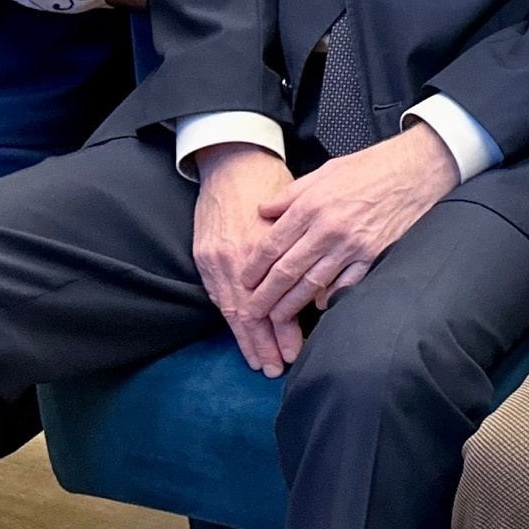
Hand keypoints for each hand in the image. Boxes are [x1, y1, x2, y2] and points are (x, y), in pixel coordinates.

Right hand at [193, 143, 298, 375]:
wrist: (233, 161)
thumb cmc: (272, 185)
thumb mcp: (299, 212)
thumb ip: (307, 250)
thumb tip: (324, 286)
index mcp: (262, 248)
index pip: (271, 301)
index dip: (282, 329)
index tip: (294, 351)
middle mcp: (236, 258)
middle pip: (249, 313)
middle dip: (263, 343)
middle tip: (275, 368)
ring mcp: (216, 258)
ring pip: (231, 308)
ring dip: (246, 337)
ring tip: (259, 361)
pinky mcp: (204, 256)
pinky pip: (217, 294)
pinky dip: (230, 317)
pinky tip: (241, 333)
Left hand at [240, 122, 460, 335]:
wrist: (415, 170)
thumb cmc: (369, 168)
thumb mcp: (324, 172)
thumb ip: (290, 194)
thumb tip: (263, 211)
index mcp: (312, 205)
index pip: (272, 244)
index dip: (254, 267)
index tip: (244, 281)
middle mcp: (328, 228)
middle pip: (287, 270)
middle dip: (265, 295)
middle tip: (251, 311)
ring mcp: (352, 245)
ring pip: (312, 283)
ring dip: (291, 304)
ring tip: (276, 317)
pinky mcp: (373, 255)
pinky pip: (346, 284)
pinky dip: (330, 298)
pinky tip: (318, 306)